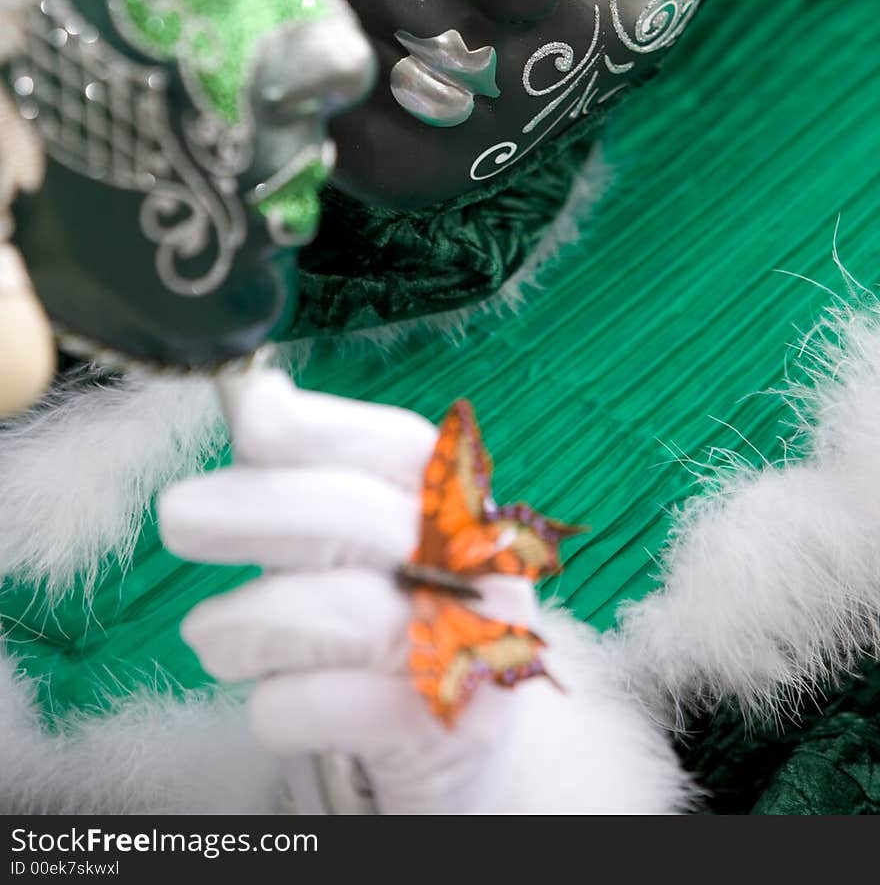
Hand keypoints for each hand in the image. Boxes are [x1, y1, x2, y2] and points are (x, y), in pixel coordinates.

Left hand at [158, 369, 539, 813]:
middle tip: (179, 516)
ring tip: (210, 635)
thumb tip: (262, 399)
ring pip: (341, 613)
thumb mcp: (363, 551)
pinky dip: (279, 705)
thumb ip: (318, 484)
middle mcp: (476, 564)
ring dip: (248, 622)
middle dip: (254, 509)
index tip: (251, 414)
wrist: (467, 748)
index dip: (323, 424)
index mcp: (454, 506)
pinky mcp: (452, 728)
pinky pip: (332, 705)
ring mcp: (472, 646)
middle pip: (357, 516)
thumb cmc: (397, 630)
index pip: (398, 444)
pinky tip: (272, 704)